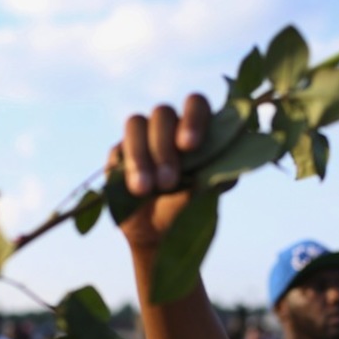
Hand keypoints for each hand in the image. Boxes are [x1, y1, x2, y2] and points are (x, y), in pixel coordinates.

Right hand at [109, 94, 210, 249]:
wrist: (158, 235)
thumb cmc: (187, 209)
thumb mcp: (204, 197)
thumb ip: (211, 177)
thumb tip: (222, 162)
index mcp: (195, 129)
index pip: (195, 104)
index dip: (192, 118)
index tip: (188, 146)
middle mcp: (168, 127)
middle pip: (162, 113)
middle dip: (163, 147)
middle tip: (168, 182)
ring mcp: (141, 137)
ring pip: (135, 124)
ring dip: (140, 157)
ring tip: (144, 190)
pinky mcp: (118, 153)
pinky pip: (117, 150)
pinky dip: (125, 169)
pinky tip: (132, 191)